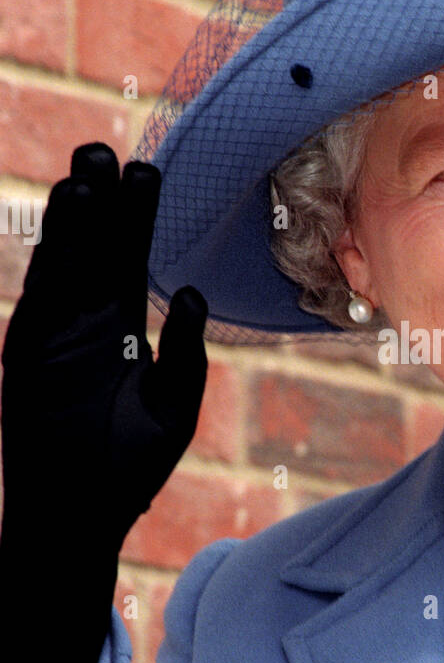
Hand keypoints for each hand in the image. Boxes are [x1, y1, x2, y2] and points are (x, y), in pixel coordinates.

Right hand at [0, 142, 207, 555]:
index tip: (148, 172)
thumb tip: (194, 294)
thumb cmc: (132, 465)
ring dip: (76, 217)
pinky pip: (45, 293)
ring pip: (66, 262)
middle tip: (109, 151)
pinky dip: (55, 255)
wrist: (85, 511)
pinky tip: (67, 216)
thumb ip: (187, 352)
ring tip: (88, 170)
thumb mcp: (174, 405)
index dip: (136, 218)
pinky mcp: (30, 350)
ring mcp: (55, 332)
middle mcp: (85, 321)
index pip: (128, 258)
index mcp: (119, 327)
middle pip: (94, 249)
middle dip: (102, 203)